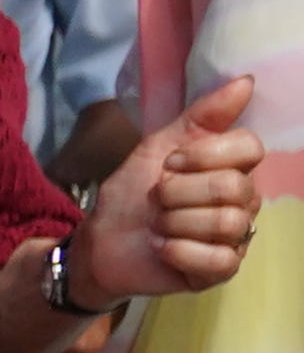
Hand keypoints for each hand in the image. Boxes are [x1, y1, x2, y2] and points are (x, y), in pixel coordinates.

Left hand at [70, 73, 262, 307]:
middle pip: (233, 187)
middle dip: (179, 192)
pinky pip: (218, 260)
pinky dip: (180, 251)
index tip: (169, 163)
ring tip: (157, 225)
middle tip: (156, 199)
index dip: (206, 154)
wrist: (100, 240)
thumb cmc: (133, 192)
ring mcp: (236, 238)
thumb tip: (246, 81)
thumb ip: (202, 116)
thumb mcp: (158, 147)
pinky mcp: (220, 271)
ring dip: (175, 222)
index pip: (250, 148)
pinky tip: (162, 248)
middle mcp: (244, 201)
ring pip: (226, 223)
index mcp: (233, 168)